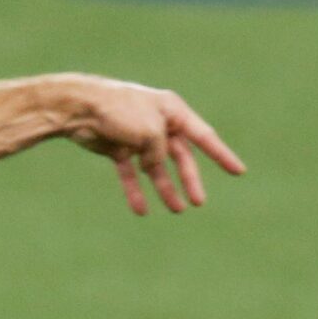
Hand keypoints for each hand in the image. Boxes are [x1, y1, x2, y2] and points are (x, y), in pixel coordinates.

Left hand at [58, 76, 245, 216]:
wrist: (78, 108)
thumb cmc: (118, 111)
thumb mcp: (150, 133)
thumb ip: (160, 153)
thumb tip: (155, 166)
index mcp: (172, 110)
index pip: (203, 136)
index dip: (221, 155)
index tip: (239, 172)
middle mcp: (158, 122)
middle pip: (180, 155)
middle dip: (190, 179)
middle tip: (198, 202)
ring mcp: (138, 135)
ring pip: (156, 167)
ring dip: (166, 188)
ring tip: (176, 209)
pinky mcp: (119, 147)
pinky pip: (131, 172)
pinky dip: (135, 190)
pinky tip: (140, 210)